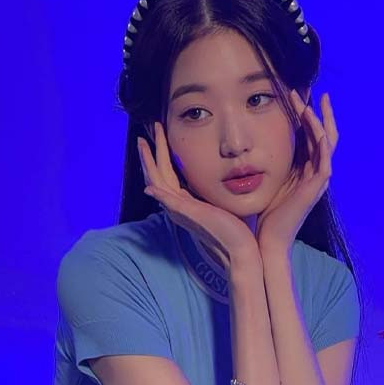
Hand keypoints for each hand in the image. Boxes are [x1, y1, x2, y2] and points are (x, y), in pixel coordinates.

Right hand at [138, 121, 260, 270]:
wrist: (240, 248)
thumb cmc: (236, 228)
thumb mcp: (222, 202)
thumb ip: (214, 192)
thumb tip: (224, 177)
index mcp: (185, 203)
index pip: (166, 176)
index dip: (161, 157)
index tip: (159, 138)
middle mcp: (178, 207)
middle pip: (156, 176)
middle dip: (149, 155)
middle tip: (143, 135)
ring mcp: (180, 211)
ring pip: (156, 182)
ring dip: (149, 162)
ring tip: (143, 143)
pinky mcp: (187, 214)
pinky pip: (167, 200)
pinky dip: (157, 192)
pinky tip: (149, 185)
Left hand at [255, 90, 338, 255]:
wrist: (268, 239)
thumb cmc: (264, 213)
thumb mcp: (267, 180)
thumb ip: (267, 162)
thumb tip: (251, 144)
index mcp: (304, 169)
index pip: (311, 135)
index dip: (306, 115)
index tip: (295, 94)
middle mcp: (315, 171)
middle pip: (323, 133)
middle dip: (315, 110)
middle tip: (305, 89)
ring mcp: (318, 179)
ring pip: (326, 141)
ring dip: (317, 119)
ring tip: (308, 99)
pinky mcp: (316, 186)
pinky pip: (324, 157)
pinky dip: (321, 138)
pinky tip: (313, 122)